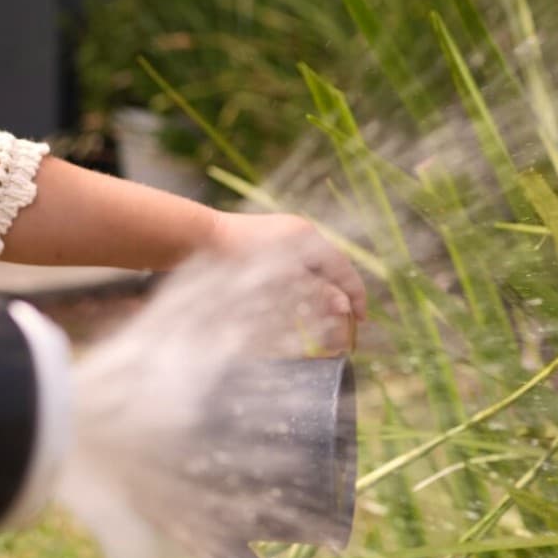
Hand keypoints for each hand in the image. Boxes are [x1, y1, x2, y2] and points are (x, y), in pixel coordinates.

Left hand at [205, 212, 367, 353]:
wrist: (196, 240)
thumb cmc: (237, 260)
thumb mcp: (281, 281)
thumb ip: (313, 293)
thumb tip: (343, 307)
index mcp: (307, 237)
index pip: (343, 268)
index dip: (355, 295)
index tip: (361, 320)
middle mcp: (297, 233)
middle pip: (328, 268)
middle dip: (336, 297)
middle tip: (341, 324)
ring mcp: (279, 235)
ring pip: (309, 269)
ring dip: (317, 294)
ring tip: (320, 319)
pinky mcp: (262, 243)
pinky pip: (291, 266)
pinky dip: (297, 286)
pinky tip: (294, 304)